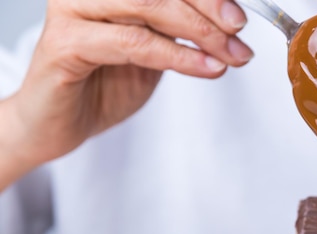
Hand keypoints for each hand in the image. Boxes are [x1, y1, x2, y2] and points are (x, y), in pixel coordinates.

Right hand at [0, 0, 252, 187]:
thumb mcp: (153, 49)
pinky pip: (134, 43)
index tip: (238, 17)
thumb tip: (227, 21)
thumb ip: (178, 29)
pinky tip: (207, 68)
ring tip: (230, 57)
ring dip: (199, 33)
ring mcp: (72, 10)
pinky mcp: (65, 43)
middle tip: (239, 35)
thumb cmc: (103, 83)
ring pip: (148, 5)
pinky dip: (178, 56)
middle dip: (210, 10)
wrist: (60, 123)